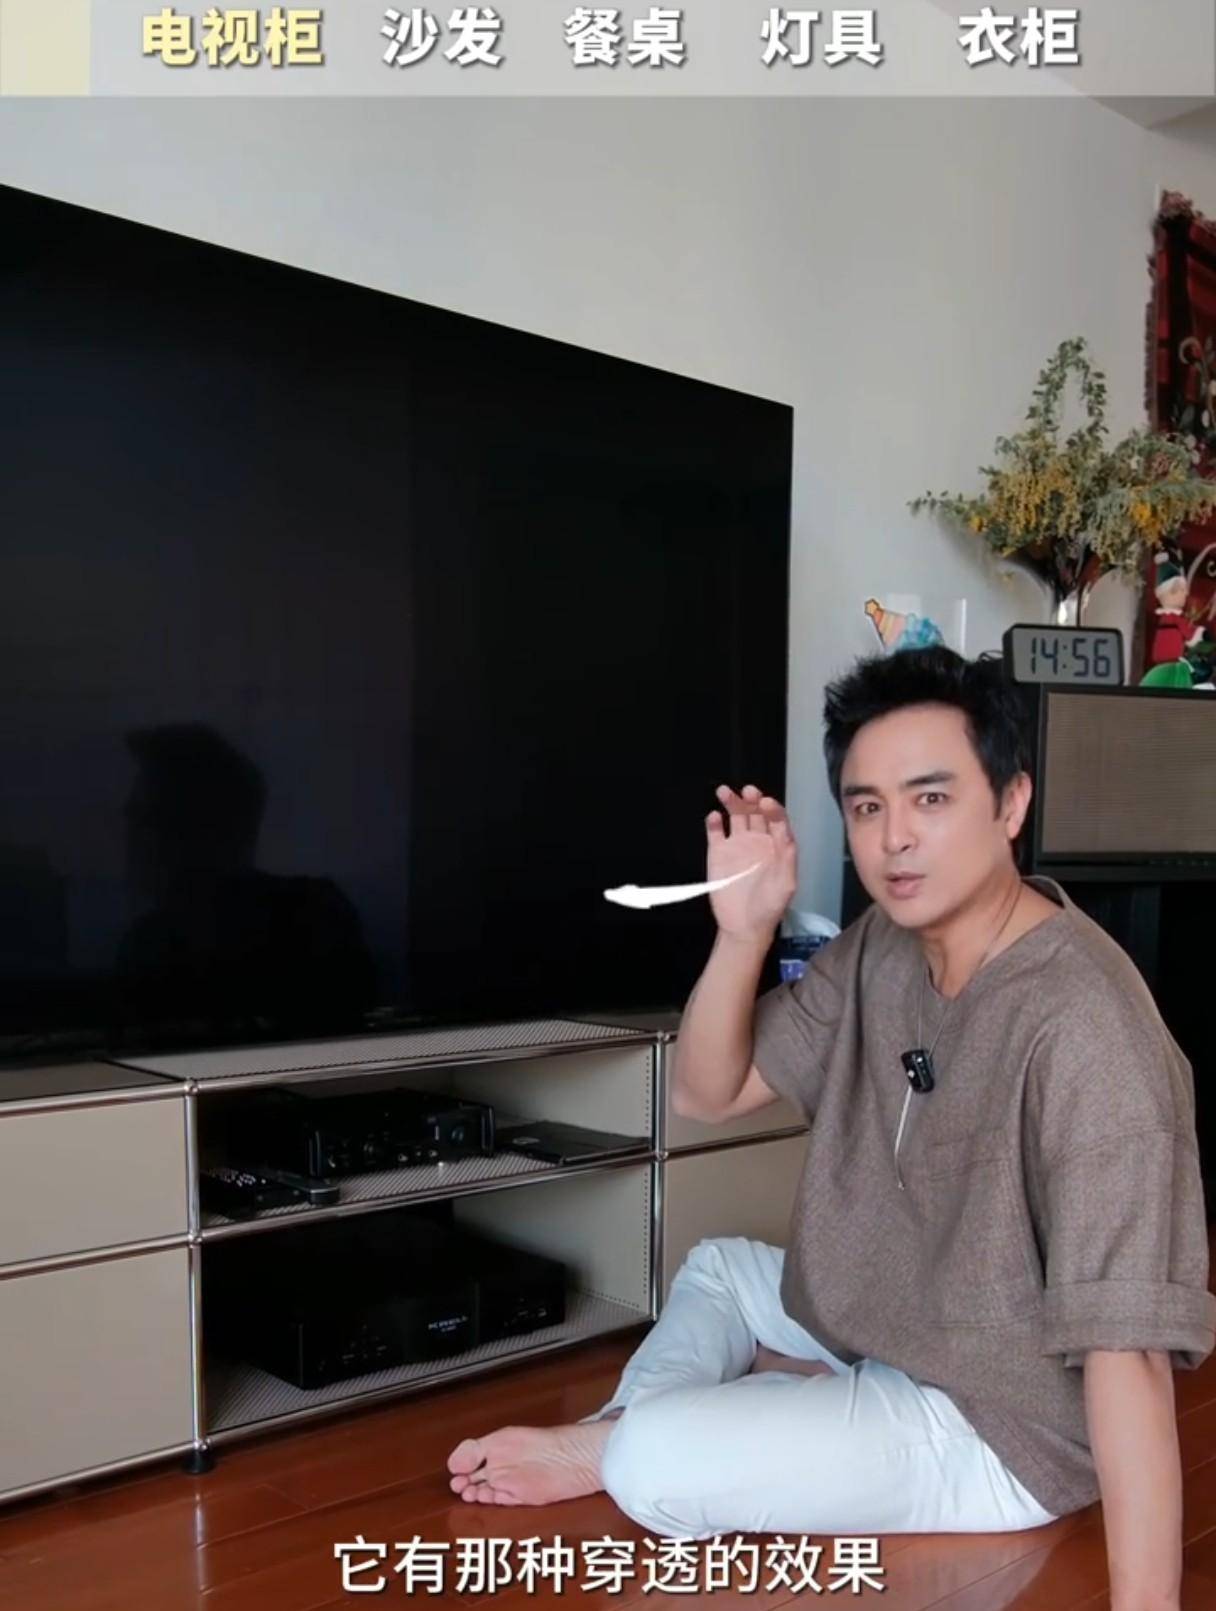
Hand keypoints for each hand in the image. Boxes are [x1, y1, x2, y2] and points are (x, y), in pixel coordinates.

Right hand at [706, 784, 797, 942]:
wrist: (743, 926)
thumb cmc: (769, 906)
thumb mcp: (787, 883)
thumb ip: (787, 856)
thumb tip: (785, 831)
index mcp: (776, 846)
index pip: (776, 819)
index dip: (772, 808)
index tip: (765, 803)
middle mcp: (757, 841)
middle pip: (755, 812)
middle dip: (752, 799)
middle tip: (748, 791)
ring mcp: (737, 845)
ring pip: (735, 816)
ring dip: (732, 802)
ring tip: (725, 792)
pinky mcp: (717, 853)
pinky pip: (715, 832)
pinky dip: (714, 823)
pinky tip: (714, 817)